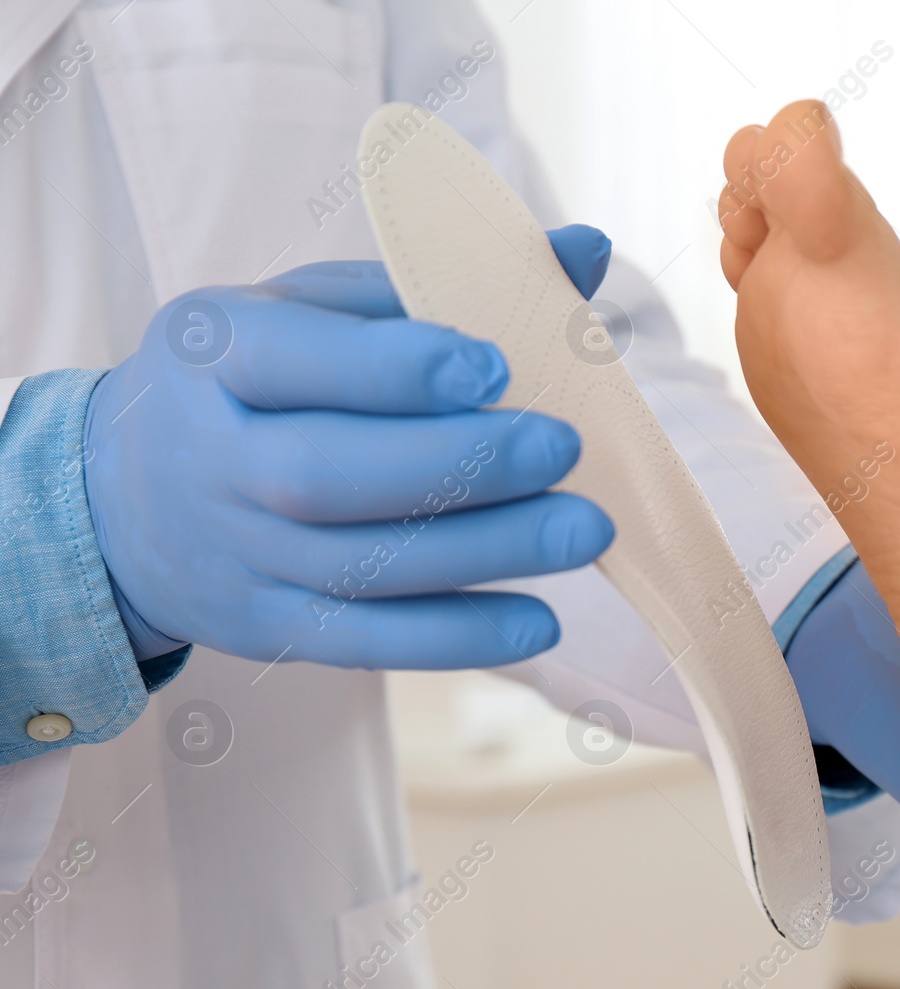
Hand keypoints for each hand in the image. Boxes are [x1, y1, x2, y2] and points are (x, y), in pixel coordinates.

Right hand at [85, 226, 615, 669]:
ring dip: (484, 552)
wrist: (130, 496)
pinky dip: (456, 639)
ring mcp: (239, 554)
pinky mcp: (269, 627)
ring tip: (585, 531)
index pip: (293, 361)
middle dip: (457, 465)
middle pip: (327, 476)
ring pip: (359, 565)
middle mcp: (216, 458)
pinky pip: (365, 641)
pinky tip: (539, 623)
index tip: (494, 365)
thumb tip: (585, 252)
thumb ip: (444, 284)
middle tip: (564, 448)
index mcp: (219, 351)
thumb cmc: (261, 379)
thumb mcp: (319, 308)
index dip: (395, 369)